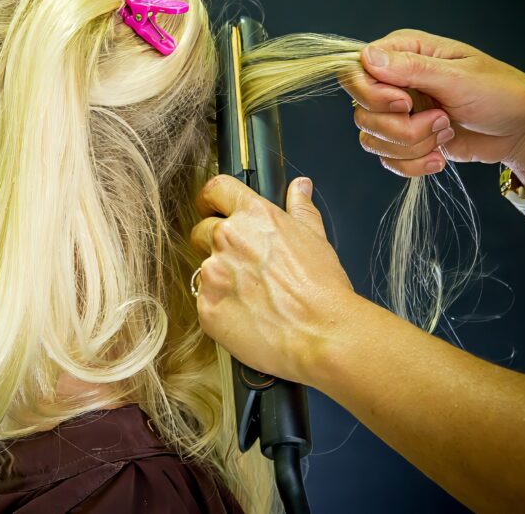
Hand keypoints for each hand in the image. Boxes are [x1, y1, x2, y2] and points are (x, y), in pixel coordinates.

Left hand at [189, 174, 359, 386]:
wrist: (320, 336)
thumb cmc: (322, 290)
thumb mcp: (315, 238)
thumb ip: (300, 208)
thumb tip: (300, 188)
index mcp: (254, 216)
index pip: (216, 190)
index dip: (211, 199)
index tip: (210, 206)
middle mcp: (227, 239)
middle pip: (202, 230)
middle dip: (214, 243)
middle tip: (241, 264)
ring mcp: (213, 274)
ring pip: (204, 269)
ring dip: (220, 278)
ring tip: (252, 296)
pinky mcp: (206, 308)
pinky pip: (205, 302)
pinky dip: (221, 308)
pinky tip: (247, 315)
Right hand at [341, 28, 524, 193]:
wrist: (524, 132)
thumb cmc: (501, 93)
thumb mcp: (458, 77)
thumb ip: (411, 69)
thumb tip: (367, 57)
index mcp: (404, 53)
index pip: (355, 71)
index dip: (372, 93)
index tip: (406, 103)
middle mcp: (395, 81)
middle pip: (361, 111)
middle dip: (400, 127)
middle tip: (440, 120)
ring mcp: (400, 112)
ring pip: (372, 139)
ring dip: (411, 146)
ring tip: (445, 134)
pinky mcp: (407, 140)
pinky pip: (387, 159)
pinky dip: (413, 164)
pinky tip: (439, 156)